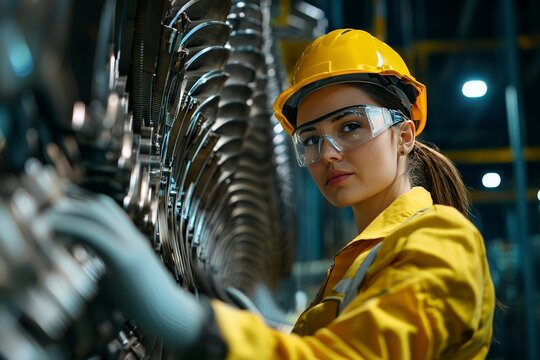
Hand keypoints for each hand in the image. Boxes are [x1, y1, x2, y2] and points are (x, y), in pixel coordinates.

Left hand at [44, 192, 206, 350]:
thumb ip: (105, 262)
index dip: (83, 204)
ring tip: (45, 220)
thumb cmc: (145, 301)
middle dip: (73, 204)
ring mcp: (131, 246)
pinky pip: (95, 234)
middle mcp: (133, 238)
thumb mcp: (122, 276)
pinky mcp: (125, 259)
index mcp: (132, 240)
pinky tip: (55, 233)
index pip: (108, 210)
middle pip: (102, 206)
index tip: (59, 209)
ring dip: (69, 213)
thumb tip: (83, 260)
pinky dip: (72, 228)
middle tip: (48, 211)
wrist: (170, 313)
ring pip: (98, 215)